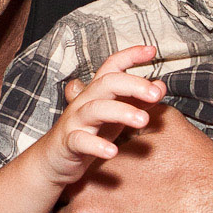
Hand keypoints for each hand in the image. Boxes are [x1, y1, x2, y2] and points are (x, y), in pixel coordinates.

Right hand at [39, 46, 164, 187]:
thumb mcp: (114, 116)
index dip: (130, 55)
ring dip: (121, 112)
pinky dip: (96, 145)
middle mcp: (85, 101)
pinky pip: (80, 141)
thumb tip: (160, 86)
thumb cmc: (87, 134)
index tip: (151, 50)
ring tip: (143, 120)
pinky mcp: (68, 143)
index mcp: (96, 92)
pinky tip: (113, 151)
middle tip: (156, 94)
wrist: (52, 162)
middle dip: (133, 84)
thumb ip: (136, 101)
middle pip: (107, 83)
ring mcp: (75, 121)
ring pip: (96, 109)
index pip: (111, 67)